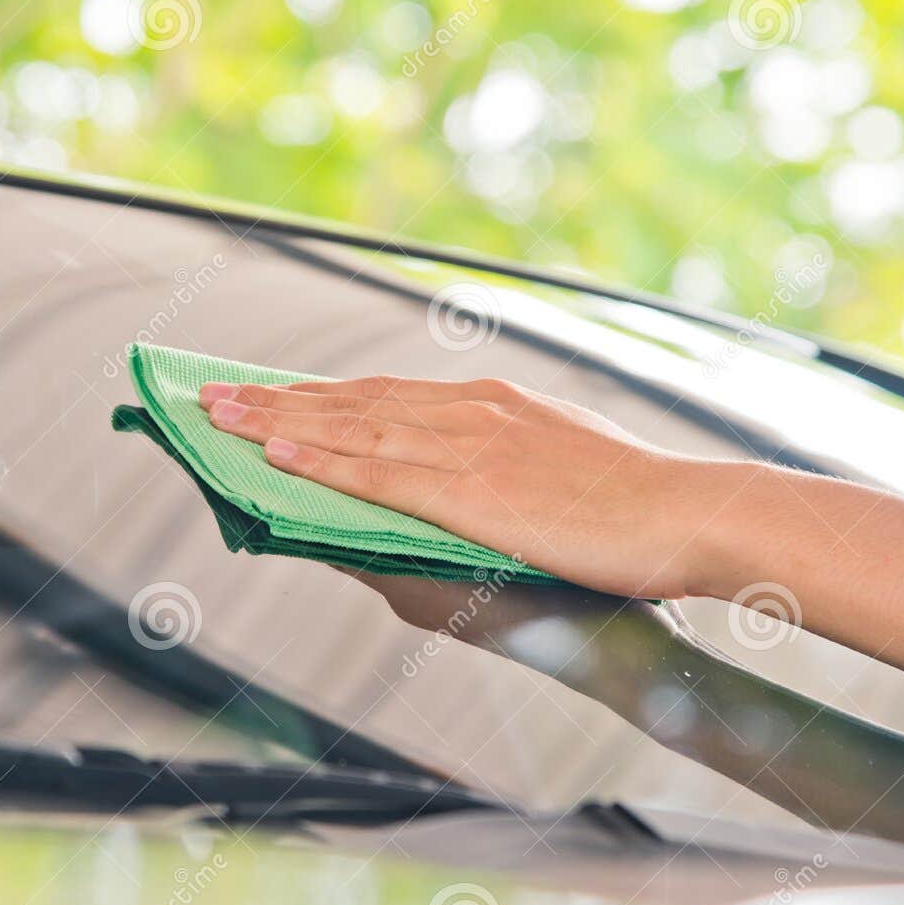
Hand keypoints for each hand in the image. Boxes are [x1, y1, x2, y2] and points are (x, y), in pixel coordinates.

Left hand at [199, 375, 742, 598]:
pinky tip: (273, 451)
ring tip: (217, 414)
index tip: (270, 391)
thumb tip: (452, 487)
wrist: (689, 513)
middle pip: (352, 400)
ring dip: (276, 418)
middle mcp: (469, 411)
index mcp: (491, 405)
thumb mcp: (559, 469)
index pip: (384, 394)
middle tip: (214, 392)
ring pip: (350, 426)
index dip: (319, 394)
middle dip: (277, 396)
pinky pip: (376, 473)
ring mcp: (467, 446)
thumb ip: (498, 471)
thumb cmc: (635, 505)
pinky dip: (318, 459)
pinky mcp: (470, 491)